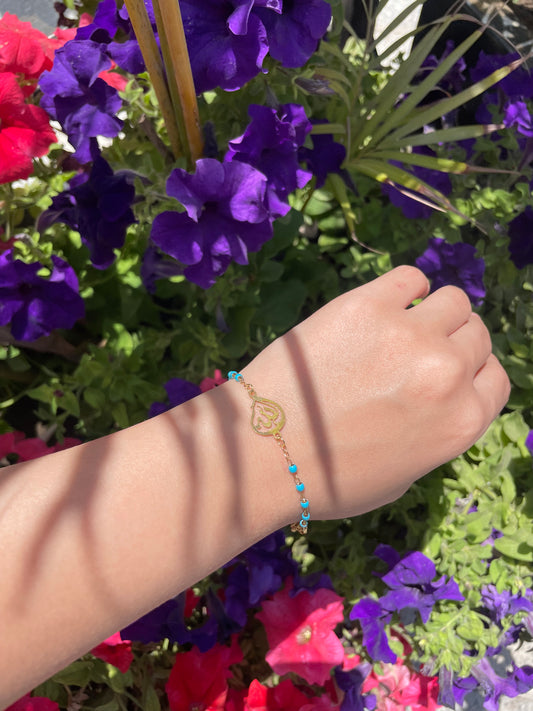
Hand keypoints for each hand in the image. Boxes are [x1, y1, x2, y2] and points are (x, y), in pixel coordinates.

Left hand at [242, 266, 509, 518]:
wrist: (262, 452)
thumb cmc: (326, 479)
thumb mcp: (402, 477)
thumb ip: (433, 434)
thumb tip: (437, 401)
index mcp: (461, 422)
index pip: (496, 378)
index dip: (472, 374)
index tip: (449, 373)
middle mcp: (447, 374)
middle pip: (476, 336)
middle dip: (452, 345)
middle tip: (415, 354)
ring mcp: (410, 335)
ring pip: (453, 301)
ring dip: (435, 313)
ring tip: (402, 328)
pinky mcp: (368, 304)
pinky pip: (409, 278)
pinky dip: (406, 289)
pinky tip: (385, 305)